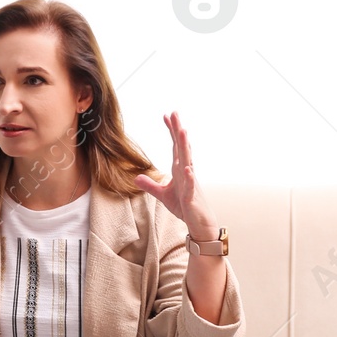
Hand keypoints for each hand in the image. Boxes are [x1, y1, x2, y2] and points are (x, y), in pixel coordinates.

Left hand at [134, 112, 218, 241]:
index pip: (175, 146)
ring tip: (183, 131)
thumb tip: (136, 178)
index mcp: (179, 170)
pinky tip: (187, 169)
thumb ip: (151, 185)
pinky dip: (189, 178)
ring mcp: (190, 184)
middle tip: (175, 113)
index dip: (171, 131)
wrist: (199, 223)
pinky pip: (191, 186)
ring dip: (185, 147)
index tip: (167, 116)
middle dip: (178, 131)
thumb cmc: (185, 207)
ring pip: (187, 162)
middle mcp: (186, 172)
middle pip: (182, 148)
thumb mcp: (163, 195)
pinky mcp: (191, 198)